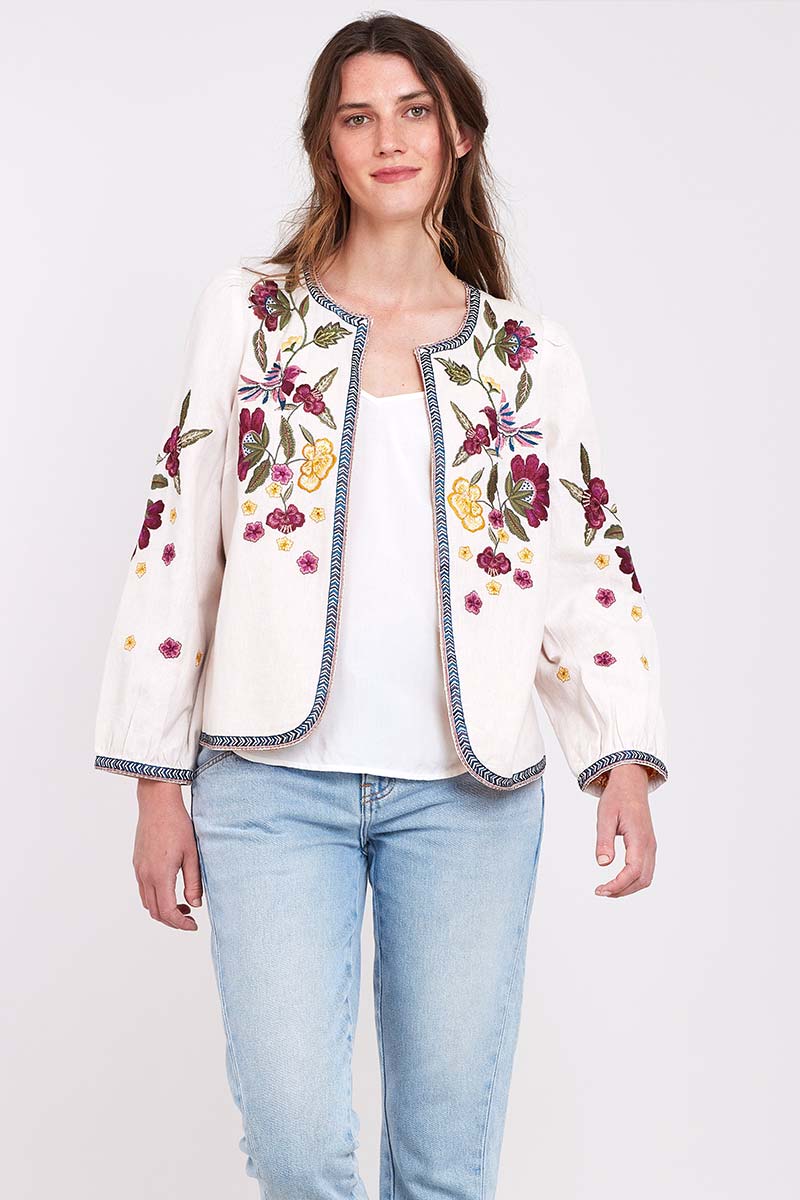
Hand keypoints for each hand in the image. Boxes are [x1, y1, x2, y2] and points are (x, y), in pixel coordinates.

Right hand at [132, 779, 202, 929]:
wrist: (157, 804)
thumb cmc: (178, 825)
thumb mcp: (192, 855)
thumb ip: (193, 882)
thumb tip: (196, 905)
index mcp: (160, 875)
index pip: (167, 912)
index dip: (180, 923)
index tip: (193, 925)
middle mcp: (145, 875)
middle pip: (155, 911)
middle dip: (172, 920)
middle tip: (190, 918)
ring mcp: (139, 869)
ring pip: (147, 902)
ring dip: (163, 910)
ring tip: (182, 904)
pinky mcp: (137, 863)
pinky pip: (143, 890)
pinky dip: (155, 897)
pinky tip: (170, 889)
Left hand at [594, 763, 656, 897]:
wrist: (631, 784)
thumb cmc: (617, 797)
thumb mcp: (605, 816)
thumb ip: (604, 840)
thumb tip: (602, 863)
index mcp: (639, 838)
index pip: (633, 871)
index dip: (618, 885)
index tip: (601, 890)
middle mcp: (649, 845)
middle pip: (642, 879)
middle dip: (622, 890)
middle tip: (601, 891)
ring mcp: (650, 846)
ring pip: (646, 877)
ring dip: (628, 888)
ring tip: (608, 889)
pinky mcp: (647, 845)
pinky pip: (645, 869)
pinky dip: (633, 880)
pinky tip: (618, 880)